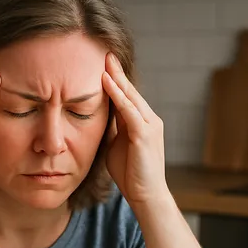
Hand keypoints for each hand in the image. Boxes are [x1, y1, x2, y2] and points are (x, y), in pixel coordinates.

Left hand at [102, 52, 167, 209]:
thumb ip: (112, 130)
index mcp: (142, 122)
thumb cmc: (131, 174)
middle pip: (130, 90)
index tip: (103, 63)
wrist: (146, 196)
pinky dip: (118, 95)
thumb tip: (97, 117)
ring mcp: (150, 125)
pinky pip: (129, 110)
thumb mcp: (116, 146)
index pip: (127, 95)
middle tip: (104, 52)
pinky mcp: (145, 134)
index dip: (115, 79)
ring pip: (131, 96)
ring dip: (116, 78)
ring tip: (105, 61)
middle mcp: (150, 119)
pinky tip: (106, 82)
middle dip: (117, 71)